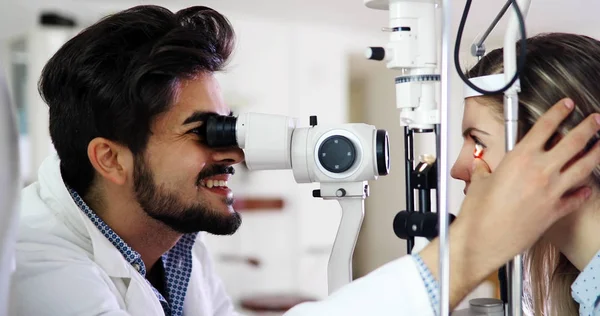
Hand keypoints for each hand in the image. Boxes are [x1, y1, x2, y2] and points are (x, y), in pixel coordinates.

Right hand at [420, 98, 599, 308]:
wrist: (483, 239)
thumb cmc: (479, 213)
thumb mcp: (478, 183)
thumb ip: (483, 171)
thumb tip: (481, 167)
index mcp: (520, 158)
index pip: (545, 127)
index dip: (559, 112)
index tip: (567, 105)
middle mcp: (540, 172)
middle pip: (573, 142)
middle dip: (589, 127)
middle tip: (595, 120)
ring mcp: (552, 191)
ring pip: (583, 167)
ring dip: (596, 153)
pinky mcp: (555, 211)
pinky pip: (577, 198)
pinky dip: (584, 192)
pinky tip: (587, 188)